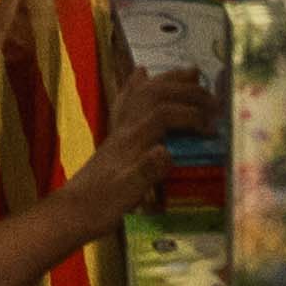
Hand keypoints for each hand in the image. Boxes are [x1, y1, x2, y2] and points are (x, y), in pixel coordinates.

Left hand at [59, 64, 213, 229]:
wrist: (71, 213)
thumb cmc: (100, 206)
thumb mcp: (126, 194)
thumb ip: (145, 172)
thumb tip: (166, 151)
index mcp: (131, 140)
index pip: (164, 114)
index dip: (190, 115)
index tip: (213, 127)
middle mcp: (125, 128)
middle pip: (156, 95)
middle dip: (187, 91)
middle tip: (214, 98)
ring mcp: (119, 130)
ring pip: (143, 93)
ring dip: (168, 80)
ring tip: (191, 73)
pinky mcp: (116, 137)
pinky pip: (127, 101)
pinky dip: (137, 84)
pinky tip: (141, 74)